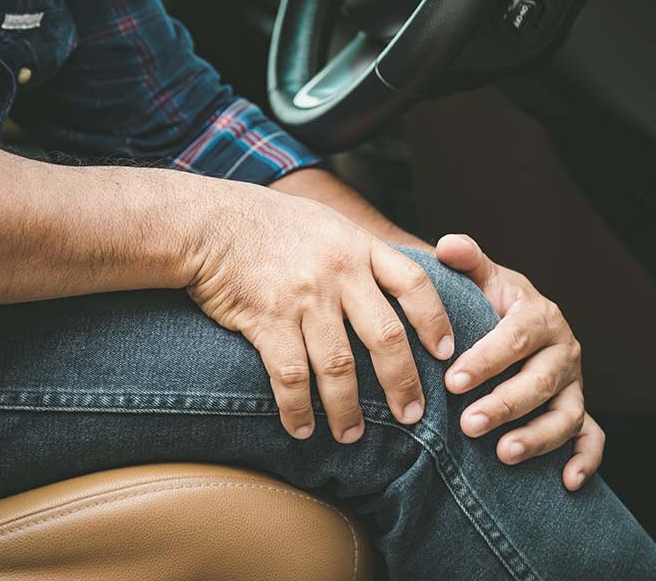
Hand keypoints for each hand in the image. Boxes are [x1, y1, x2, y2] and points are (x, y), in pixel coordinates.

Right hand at [185, 181, 454, 442]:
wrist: (208, 221)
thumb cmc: (267, 222)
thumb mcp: (325, 223)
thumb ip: (357, 251)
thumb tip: (391, 281)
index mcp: (358, 246)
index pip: (414, 284)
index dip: (435, 321)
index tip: (446, 354)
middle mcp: (339, 271)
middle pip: (386, 336)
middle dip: (402, 383)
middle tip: (412, 415)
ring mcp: (304, 297)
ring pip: (339, 366)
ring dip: (348, 409)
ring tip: (352, 435)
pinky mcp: (267, 319)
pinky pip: (291, 376)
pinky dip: (298, 409)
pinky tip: (302, 428)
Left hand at [436, 234, 603, 490]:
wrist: (515, 322)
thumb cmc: (492, 303)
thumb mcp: (483, 279)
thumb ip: (468, 261)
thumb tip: (447, 245)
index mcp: (540, 315)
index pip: (516, 337)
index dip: (487, 360)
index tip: (453, 380)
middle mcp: (563, 350)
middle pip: (540, 381)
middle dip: (505, 404)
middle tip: (468, 424)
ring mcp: (573, 384)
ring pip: (566, 414)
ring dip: (538, 437)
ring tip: (503, 453)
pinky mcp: (578, 411)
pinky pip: (591, 438)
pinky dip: (585, 460)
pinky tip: (566, 482)